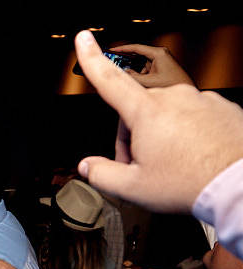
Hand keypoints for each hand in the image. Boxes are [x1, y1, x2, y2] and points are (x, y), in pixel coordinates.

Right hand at [75, 30, 242, 213]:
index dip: (93, 59)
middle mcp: (175, 98)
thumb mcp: (132, 187)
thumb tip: (88, 165)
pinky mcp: (222, 108)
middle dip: (133, 138)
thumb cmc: (190, 183)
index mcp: (148, 112)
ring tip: (172, 167)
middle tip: (140, 168)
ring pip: (168, 116)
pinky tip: (192, 158)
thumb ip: (101, 174)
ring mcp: (201, 101)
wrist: (238, 183)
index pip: (110, 80)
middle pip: (139, 113)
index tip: (84, 39)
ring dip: (162, 138)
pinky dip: (188, 136)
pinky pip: (194, 118)